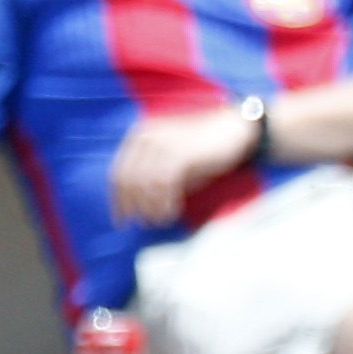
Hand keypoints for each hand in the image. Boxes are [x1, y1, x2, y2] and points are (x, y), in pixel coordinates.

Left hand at [105, 105, 260, 227]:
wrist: (234, 129)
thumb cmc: (205, 148)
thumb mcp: (174, 159)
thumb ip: (154, 174)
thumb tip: (141, 204)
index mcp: (139, 136)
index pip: (119, 172)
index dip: (118, 199)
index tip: (122, 220)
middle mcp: (146, 137)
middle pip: (128, 180)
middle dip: (133, 206)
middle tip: (144, 223)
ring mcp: (162, 144)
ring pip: (145, 184)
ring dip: (151, 207)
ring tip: (160, 221)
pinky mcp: (179, 153)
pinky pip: (164, 184)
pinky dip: (165, 202)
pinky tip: (171, 213)